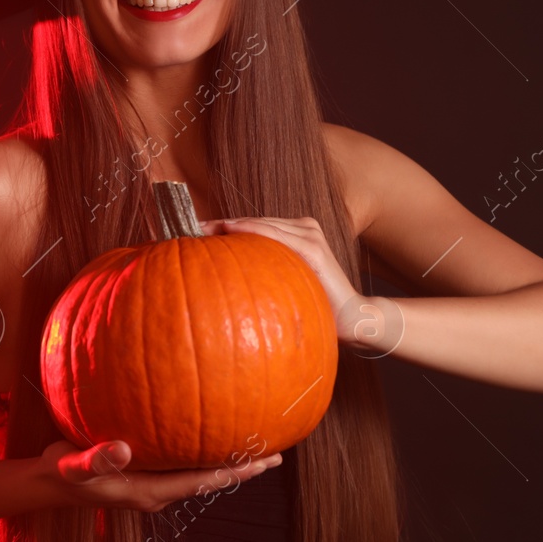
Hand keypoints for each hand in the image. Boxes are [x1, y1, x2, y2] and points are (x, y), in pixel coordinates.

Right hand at [41, 438, 282, 512]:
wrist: (49, 481)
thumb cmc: (62, 473)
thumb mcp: (75, 466)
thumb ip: (97, 459)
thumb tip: (124, 448)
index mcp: (150, 492)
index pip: (201, 482)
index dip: (233, 472)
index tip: (262, 462)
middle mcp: (158, 489)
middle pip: (209, 479)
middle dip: (241, 467)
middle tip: (276, 453)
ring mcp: (154, 480)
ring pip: (198, 469)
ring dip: (226, 457)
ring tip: (255, 440)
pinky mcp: (147, 467)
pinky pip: (183, 458)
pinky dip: (202, 444)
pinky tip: (210, 423)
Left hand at [201, 215, 361, 336]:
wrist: (351, 319)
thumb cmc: (316, 304)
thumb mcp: (284, 283)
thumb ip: (263, 271)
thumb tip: (223, 275)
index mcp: (297, 233)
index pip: (254, 225)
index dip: (224, 226)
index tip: (194, 230)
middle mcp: (304, 228)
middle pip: (254, 222)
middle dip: (222, 225)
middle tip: (190, 228)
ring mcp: (310, 235)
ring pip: (262, 224)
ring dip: (231, 225)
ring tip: (202, 228)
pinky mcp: (313, 249)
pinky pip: (276, 235)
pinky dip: (252, 230)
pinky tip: (230, 229)